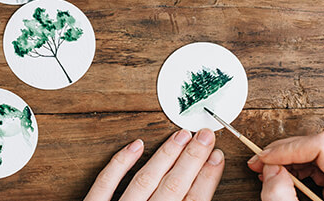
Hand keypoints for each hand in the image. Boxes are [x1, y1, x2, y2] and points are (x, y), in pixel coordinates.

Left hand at [84, 128, 224, 200]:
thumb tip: (200, 189)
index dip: (208, 178)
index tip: (217, 157)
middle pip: (173, 187)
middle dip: (192, 159)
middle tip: (205, 135)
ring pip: (144, 181)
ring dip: (165, 156)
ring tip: (181, 135)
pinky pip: (105, 184)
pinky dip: (121, 164)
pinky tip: (136, 145)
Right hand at [247, 131, 323, 200]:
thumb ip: (280, 196)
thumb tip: (270, 168)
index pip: (322, 146)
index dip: (288, 147)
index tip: (265, 158)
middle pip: (320, 148)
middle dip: (285, 153)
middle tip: (260, 164)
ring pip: (321, 155)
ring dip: (291, 161)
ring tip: (269, 173)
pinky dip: (301, 170)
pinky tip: (285, 178)